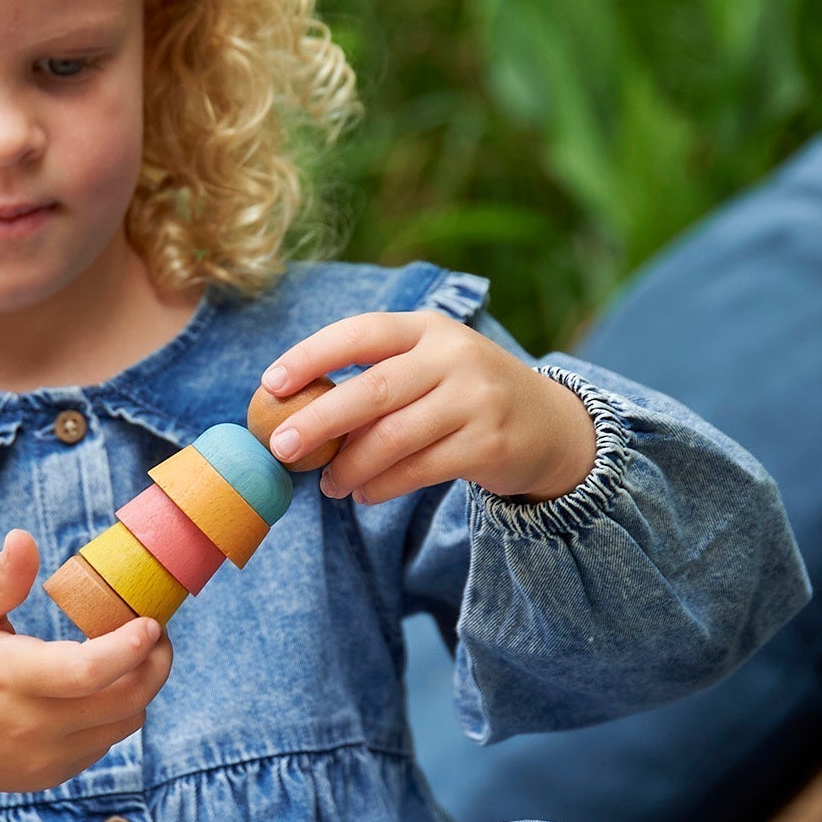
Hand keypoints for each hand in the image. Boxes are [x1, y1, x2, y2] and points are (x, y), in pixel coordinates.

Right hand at [0, 529, 172, 821]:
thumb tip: (24, 539)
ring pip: (124, 725)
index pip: (88, 671)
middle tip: (157, 632)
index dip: (131, 648)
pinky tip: (98, 687)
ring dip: (140, 688)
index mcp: (9, 679)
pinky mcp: (48, 775)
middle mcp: (30, 727)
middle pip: (124, 701)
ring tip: (132, 654)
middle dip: (156, 664)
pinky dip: (115, 713)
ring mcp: (42, 758)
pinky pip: (104, 743)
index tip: (150, 621)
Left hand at [258, 312, 597, 507]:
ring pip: (393, 436)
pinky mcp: (489, 443)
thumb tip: (293, 412)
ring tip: (327, 485)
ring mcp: (476, 399)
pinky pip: (420, 469)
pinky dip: (383, 485)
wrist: (551, 424)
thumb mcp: (426, 368)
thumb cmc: (461, 395)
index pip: (360, 333)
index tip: (270, 384)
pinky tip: (364, 494)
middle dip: (318, 421)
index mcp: (427, 328)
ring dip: (350, 466)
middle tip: (281, 447)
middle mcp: (454, 356)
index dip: (310, 355)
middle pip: (372, 389)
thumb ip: (373, 380)